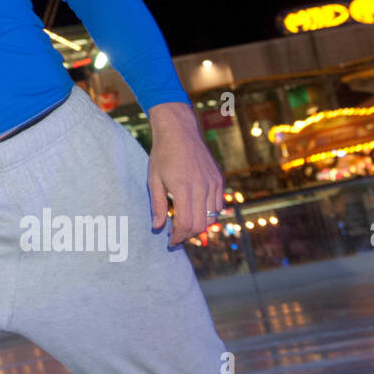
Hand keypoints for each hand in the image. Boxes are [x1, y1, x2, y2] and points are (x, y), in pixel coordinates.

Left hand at [145, 102, 223, 245]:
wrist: (180, 132)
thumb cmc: (163, 155)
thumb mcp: (153, 179)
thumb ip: (157, 205)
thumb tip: (157, 227)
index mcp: (183, 189)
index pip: (185, 224)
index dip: (178, 237)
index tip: (170, 241)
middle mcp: (202, 188)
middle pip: (200, 225)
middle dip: (187, 235)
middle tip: (175, 235)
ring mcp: (213, 184)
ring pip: (211, 218)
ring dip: (198, 226)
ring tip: (183, 224)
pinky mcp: (219, 180)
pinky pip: (218, 206)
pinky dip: (208, 214)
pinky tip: (194, 211)